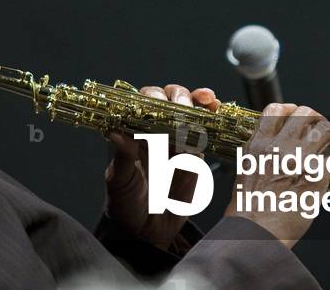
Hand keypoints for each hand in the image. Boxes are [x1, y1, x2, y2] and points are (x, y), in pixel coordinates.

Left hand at [103, 83, 220, 250]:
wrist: (149, 231)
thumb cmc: (126, 204)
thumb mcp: (120, 182)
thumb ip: (122, 158)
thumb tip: (115, 133)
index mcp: (132, 130)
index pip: (140, 101)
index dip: (150, 97)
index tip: (157, 103)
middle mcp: (154, 128)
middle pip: (167, 97)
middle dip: (177, 99)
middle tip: (182, 112)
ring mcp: (177, 136)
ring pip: (188, 105)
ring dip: (196, 100)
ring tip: (203, 104)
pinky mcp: (196, 149)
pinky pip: (205, 125)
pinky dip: (211, 112)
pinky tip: (215, 106)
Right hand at [225, 103, 329, 249]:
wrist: (253, 231)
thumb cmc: (248, 210)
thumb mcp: (247, 172)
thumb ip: (261, 157)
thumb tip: (276, 153)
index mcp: (258, 145)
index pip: (274, 110)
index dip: (290, 109)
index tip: (299, 114)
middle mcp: (278, 147)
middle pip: (303, 114)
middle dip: (317, 117)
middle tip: (325, 127)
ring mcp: (298, 159)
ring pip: (324, 128)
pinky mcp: (316, 176)